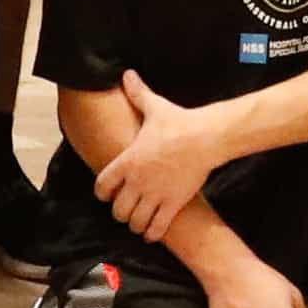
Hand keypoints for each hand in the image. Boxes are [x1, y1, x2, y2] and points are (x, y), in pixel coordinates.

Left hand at [96, 97, 232, 237]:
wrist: (206, 137)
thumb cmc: (178, 122)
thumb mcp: (155, 108)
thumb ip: (137, 95)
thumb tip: (126, 74)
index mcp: (127, 161)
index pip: (102, 186)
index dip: (102, 193)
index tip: (107, 193)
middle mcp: (136, 181)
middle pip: (117, 211)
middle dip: (120, 212)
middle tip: (126, 209)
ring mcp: (154, 195)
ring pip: (135, 222)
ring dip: (135, 224)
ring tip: (140, 221)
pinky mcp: (173, 204)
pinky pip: (156, 228)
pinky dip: (152, 233)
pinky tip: (153, 231)